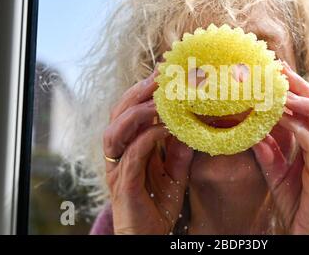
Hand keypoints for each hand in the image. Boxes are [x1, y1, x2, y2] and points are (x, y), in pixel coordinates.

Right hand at [103, 70, 193, 233]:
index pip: (131, 110)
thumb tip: (192, 126)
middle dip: (139, 92)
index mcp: (128, 146)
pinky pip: (131, 156)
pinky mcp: (123, 185)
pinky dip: (146, 138)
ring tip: (161, 99)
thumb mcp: (175, 172)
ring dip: (139, 112)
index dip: (145, 89)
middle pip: (119, 114)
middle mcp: (118, 154)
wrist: (148, 237)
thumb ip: (180, 150)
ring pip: (116, 131)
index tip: (165, 70)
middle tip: (161, 75)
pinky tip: (165, 128)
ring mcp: (118, 169)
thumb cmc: (158, 204)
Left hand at [253, 62, 308, 233]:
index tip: (275, 70)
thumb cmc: (294, 203)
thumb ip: (268, 152)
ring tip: (276, 89)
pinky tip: (280, 116)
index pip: (307, 108)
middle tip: (277, 68)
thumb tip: (255, 131)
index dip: (294, 88)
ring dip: (298, 101)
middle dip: (297, 84)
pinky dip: (297, 126)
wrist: (303, 230)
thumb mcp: (276, 172)